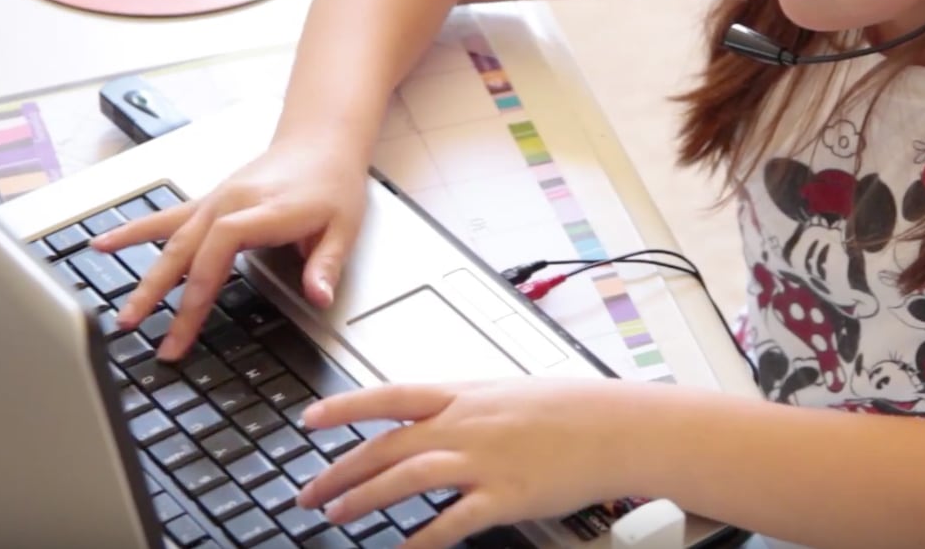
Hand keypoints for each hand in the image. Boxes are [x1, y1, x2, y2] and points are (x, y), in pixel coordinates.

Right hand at [89, 138, 368, 359]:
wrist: (320, 142)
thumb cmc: (331, 183)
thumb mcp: (344, 227)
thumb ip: (326, 264)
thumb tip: (319, 296)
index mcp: (263, 210)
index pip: (221, 244)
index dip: (202, 282)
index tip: (187, 318)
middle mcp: (230, 203)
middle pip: (187, 250)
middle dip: (162, 295)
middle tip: (144, 334)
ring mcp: (214, 201)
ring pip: (170, 242)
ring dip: (145, 279)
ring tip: (123, 313)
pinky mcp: (207, 202)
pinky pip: (164, 218)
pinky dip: (133, 231)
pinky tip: (102, 243)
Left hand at [296, 378, 650, 547]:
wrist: (616, 425)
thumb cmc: (568, 408)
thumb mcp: (505, 391)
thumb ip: (463, 405)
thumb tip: (430, 417)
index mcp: (463, 394)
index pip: (389, 396)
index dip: (345, 407)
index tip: (310, 419)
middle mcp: (465, 424)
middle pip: (386, 446)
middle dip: (340, 471)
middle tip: (308, 492)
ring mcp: (483, 460)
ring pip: (406, 478)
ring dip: (364, 498)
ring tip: (336, 515)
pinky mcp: (505, 496)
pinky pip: (452, 521)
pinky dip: (422, 538)